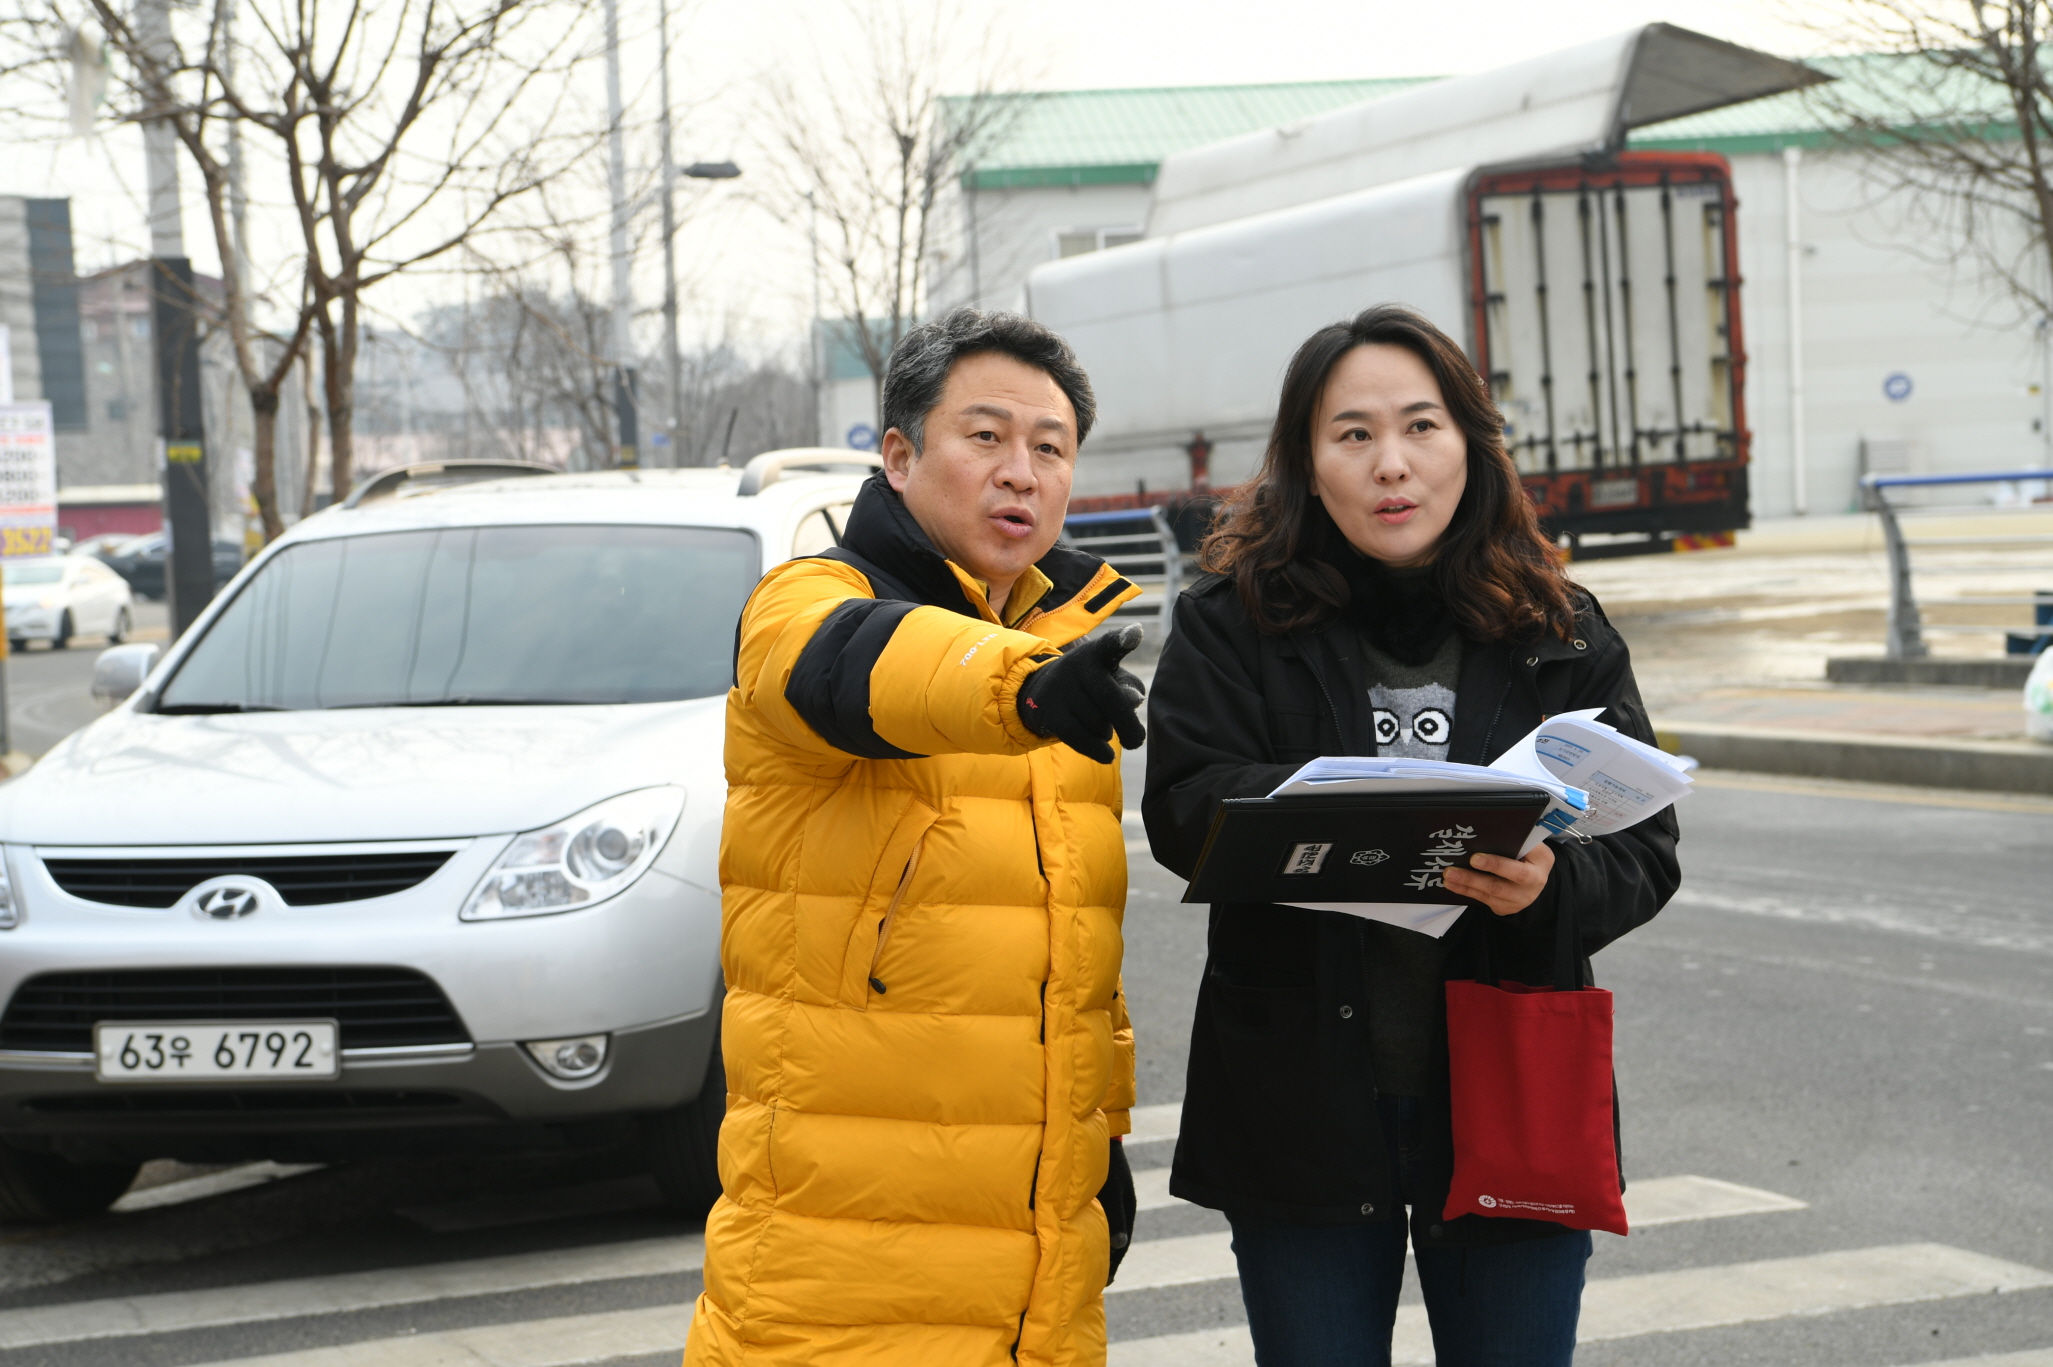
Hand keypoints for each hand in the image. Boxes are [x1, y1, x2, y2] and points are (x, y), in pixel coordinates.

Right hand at [1015, 624, 1146, 763]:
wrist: (1040, 692)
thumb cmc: (1089, 686)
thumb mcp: (1109, 679)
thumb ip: (1128, 686)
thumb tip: (1136, 698)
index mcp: (1096, 653)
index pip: (1110, 645)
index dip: (1123, 640)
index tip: (1134, 633)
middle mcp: (1077, 665)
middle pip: (1113, 701)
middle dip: (1128, 726)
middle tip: (1136, 740)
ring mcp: (1061, 689)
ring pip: (1099, 724)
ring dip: (1106, 733)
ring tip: (1097, 725)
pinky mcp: (1050, 712)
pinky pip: (1081, 738)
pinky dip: (1097, 750)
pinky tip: (1106, 755)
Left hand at [1442, 841, 1554, 916]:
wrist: (1535, 879)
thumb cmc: (1530, 855)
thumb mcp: (1532, 844)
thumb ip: (1517, 838)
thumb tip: (1491, 829)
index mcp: (1540, 864)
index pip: (1518, 868)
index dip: (1495, 865)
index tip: (1474, 858)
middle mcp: (1531, 886)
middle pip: (1499, 886)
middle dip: (1473, 878)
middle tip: (1451, 871)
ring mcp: (1517, 900)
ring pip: (1488, 894)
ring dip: (1465, 884)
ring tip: (1448, 876)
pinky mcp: (1505, 907)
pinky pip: (1483, 899)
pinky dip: (1465, 891)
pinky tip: (1452, 884)